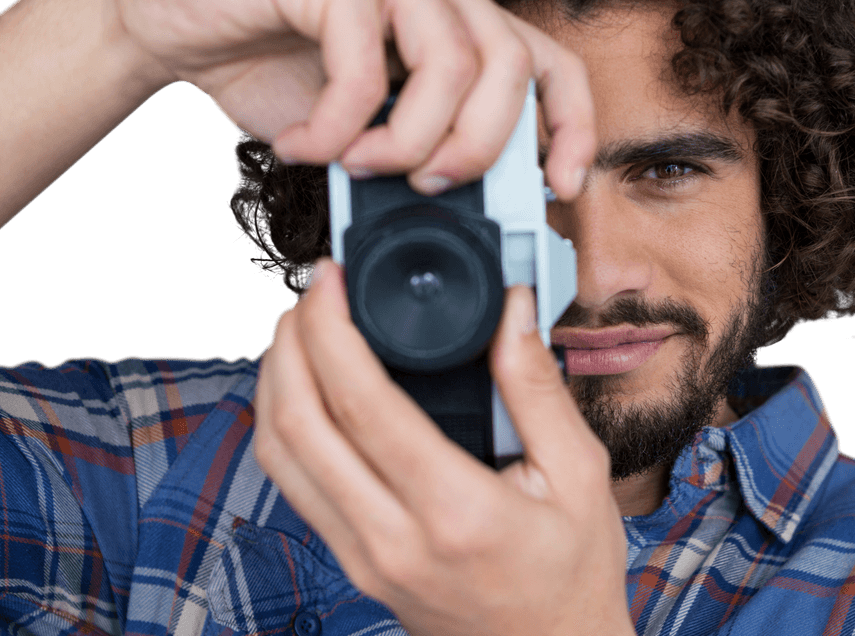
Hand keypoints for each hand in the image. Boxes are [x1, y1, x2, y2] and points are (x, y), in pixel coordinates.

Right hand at [113, 0, 594, 197]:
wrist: (172, 19)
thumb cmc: (272, 71)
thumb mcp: (366, 127)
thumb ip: (420, 147)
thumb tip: (470, 208)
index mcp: (457, 10)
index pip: (549, 62)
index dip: (570, 128)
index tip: (558, 188)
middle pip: (509, 67)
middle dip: (474, 149)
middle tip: (425, 185)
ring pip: (450, 67)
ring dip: (404, 143)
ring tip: (353, 164)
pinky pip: (365, 70)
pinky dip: (334, 130)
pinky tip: (299, 144)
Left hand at [254, 258, 633, 635]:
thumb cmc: (572, 573)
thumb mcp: (579, 472)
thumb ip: (537, 385)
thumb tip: (509, 308)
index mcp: (454, 510)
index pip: (362, 405)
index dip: (330, 330)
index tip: (330, 281)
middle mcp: (391, 538)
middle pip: (298, 426)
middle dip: (289, 344)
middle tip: (310, 295)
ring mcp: (362, 557)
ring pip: (279, 457)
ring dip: (275, 382)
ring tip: (300, 330)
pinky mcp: (353, 564)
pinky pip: (293, 485)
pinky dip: (283, 425)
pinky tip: (305, 390)